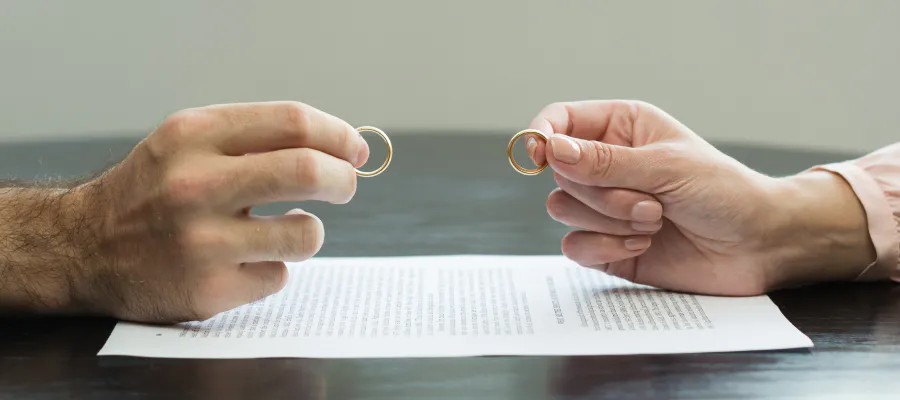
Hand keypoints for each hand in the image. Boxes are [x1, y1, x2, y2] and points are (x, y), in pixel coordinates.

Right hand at [68, 102, 368, 321]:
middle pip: (307, 171)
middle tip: (346, 185)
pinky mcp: (208, 289)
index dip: (337, 134)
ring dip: (307, 231)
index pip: (292, 122)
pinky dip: (271, 267)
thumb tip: (340, 146)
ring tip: (283, 230)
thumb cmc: (153, 190)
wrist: (85, 248)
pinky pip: (278, 275)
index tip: (354, 149)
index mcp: (193, 135)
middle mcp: (195, 185)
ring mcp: (201, 242)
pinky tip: (239, 262)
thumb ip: (254, 137)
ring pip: (305, 233)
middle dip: (343, 179)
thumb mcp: (188, 142)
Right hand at [526, 100, 874, 294]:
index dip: (542, 135)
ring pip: (561, 209)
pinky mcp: (605, 245)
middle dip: (602, 193)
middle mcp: (606, 165)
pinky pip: (573, 245)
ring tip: (654, 223)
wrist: (756, 247)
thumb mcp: (667, 167)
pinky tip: (642, 246)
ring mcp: (603, 206)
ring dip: (610, 221)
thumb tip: (551, 149)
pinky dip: (606, 248)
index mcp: (621, 128)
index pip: (561, 121)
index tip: (539, 157)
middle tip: (650, 203)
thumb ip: (605, 161)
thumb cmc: (724, 193)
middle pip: (559, 172)